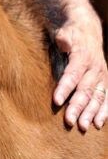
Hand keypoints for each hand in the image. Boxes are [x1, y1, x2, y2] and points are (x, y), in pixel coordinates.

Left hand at [54, 13, 107, 129]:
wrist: (88, 31)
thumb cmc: (71, 35)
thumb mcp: (65, 33)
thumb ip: (64, 39)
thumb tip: (62, 41)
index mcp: (83, 57)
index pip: (72, 75)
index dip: (65, 88)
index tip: (56, 101)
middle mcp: (95, 69)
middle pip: (85, 90)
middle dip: (77, 107)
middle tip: (69, 121)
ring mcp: (102, 76)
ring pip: (97, 97)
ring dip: (90, 113)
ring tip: (83, 127)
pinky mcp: (105, 82)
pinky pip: (107, 99)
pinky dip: (104, 111)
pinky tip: (98, 124)